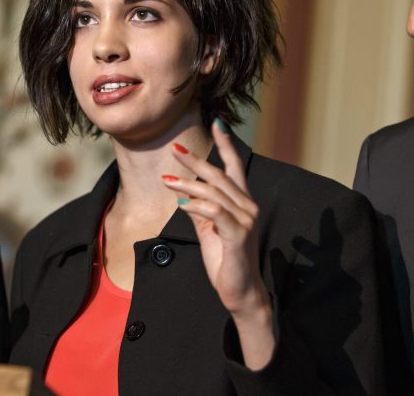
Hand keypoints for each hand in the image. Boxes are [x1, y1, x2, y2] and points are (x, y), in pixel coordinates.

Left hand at [161, 120, 274, 367]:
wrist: (239, 292)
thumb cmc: (225, 260)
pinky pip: (214, 212)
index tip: (217, 122)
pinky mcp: (238, 235)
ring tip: (166, 180)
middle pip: (220, 175)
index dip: (226, 144)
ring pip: (214, 192)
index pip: (235, 167)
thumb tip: (184, 192)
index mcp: (242, 202)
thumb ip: (201, 210)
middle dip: (196, 161)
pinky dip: (195, 205)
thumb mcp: (209, 230)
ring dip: (187, 184)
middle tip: (175, 150)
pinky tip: (180, 203)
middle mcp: (247, 206)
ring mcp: (245, 220)